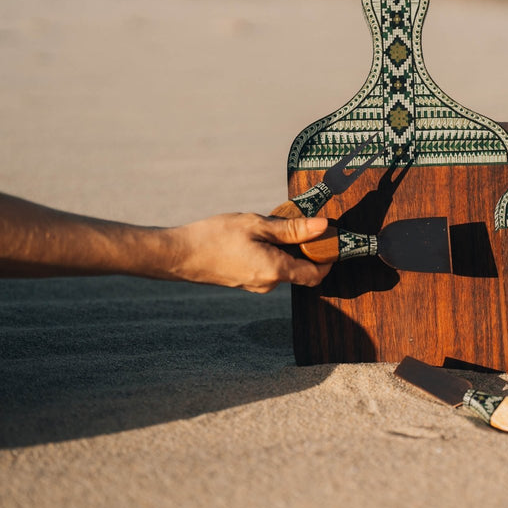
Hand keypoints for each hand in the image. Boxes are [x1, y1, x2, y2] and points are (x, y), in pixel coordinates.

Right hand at [165, 214, 331, 292]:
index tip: (329, 237)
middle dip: (308, 248)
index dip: (328, 257)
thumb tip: (323, 227)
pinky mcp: (245, 280)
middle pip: (302, 270)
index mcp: (276, 271)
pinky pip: (269, 267)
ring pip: (285, 267)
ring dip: (288, 248)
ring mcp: (256, 284)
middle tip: (302, 222)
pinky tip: (260, 234)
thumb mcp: (257, 225)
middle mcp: (269, 284)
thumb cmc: (215, 237)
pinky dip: (274, 252)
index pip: (316, 274)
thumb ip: (292, 229)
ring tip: (275, 225)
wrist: (178, 254)